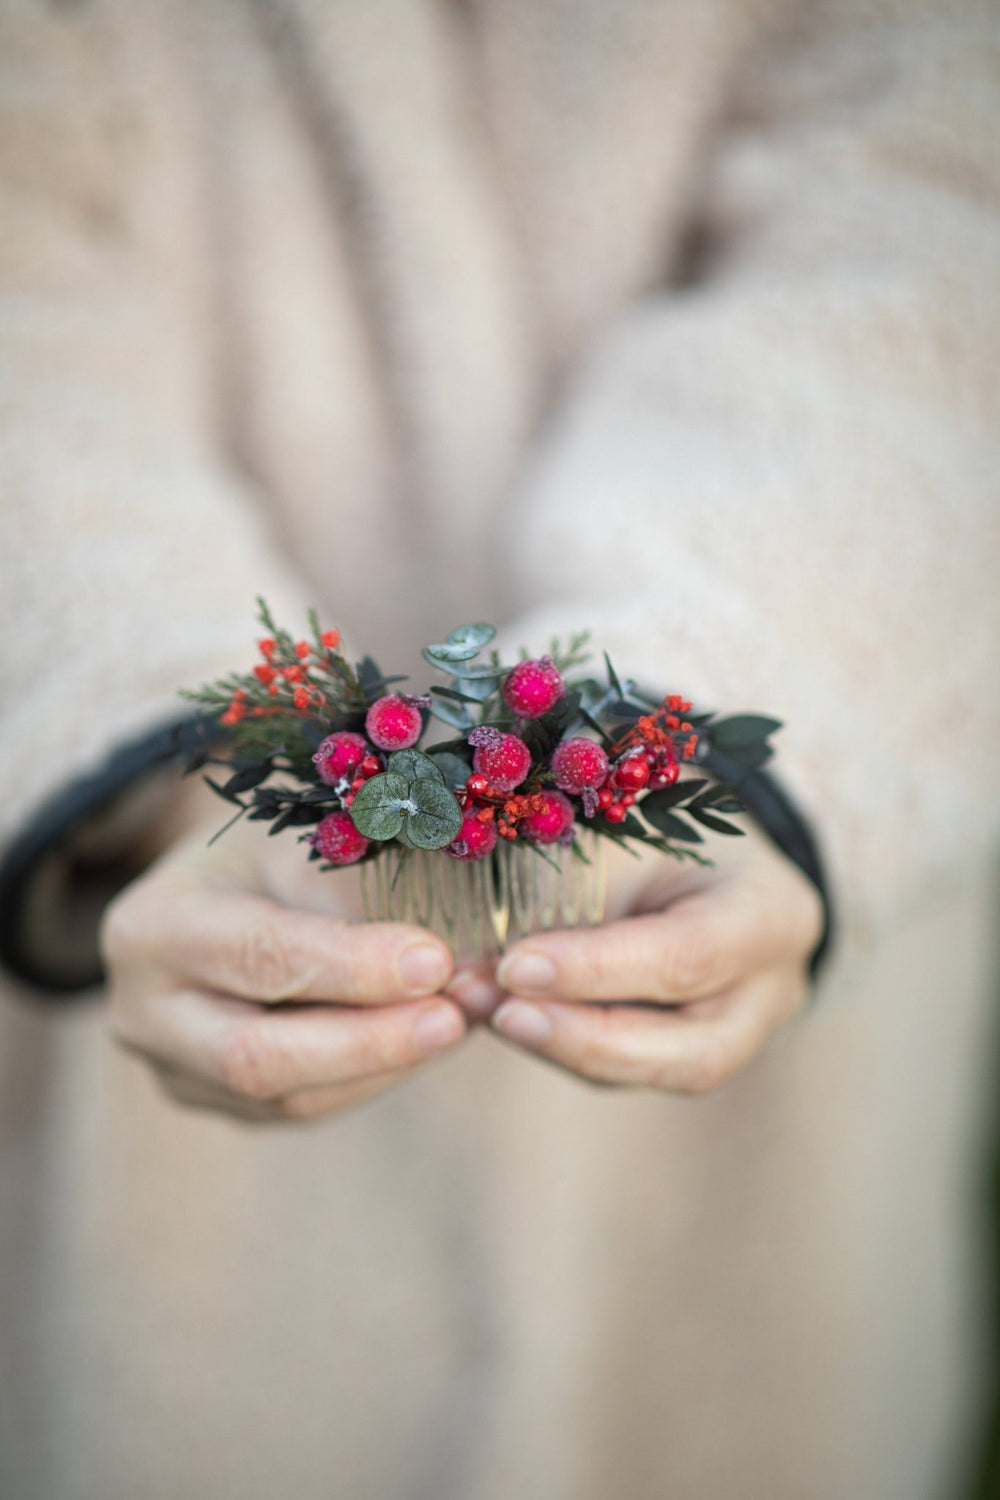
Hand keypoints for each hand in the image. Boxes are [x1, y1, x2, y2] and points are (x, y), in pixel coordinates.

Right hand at [99, 782, 465, 1122]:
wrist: (218, 886)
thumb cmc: (266, 848)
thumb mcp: (302, 841)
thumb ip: (363, 891)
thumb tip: (462, 948)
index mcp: (153, 926)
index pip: (259, 956)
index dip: (353, 966)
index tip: (434, 960)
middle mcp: (145, 1012)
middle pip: (257, 1057)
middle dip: (372, 1040)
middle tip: (456, 1013)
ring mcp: (176, 1070)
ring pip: (290, 1098)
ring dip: (390, 1062)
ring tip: (464, 1016)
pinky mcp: (219, 1103)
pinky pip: (307, 1105)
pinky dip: (380, 1073)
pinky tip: (433, 1034)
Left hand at [486, 821, 823, 1092]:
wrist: (713, 846)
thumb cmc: (671, 822)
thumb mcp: (632, 826)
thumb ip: (574, 884)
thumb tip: (479, 941)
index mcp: (768, 914)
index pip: (686, 958)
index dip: (596, 971)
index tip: (513, 967)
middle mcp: (770, 989)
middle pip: (689, 1049)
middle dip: (580, 1037)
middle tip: (494, 1008)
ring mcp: (741, 1030)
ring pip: (655, 1070)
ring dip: (560, 1045)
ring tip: (481, 1006)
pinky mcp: (694, 1049)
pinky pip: (630, 1065)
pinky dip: (561, 1041)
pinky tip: (500, 1010)